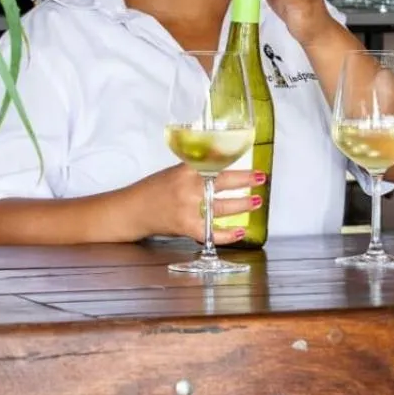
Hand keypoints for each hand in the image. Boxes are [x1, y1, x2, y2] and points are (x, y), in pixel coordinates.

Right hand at [130, 163, 263, 243]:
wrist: (132, 210)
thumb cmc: (153, 191)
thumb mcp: (174, 173)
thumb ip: (196, 172)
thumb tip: (221, 169)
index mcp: (185, 171)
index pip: (215, 163)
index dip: (233, 162)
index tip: (249, 160)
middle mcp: (188, 188)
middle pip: (223, 183)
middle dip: (245, 181)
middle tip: (261, 179)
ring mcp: (188, 208)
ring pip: (221, 207)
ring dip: (242, 205)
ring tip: (255, 201)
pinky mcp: (186, 226)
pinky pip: (211, 232)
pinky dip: (227, 234)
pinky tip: (240, 231)